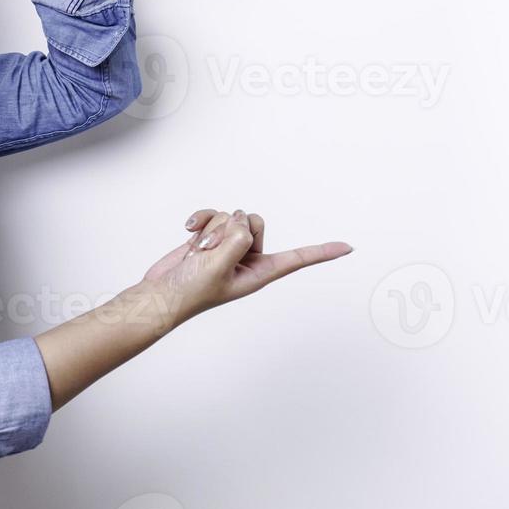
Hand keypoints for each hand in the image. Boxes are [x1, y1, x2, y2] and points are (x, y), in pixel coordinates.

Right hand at [140, 209, 352, 323]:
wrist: (160, 293)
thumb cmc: (189, 292)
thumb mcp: (219, 267)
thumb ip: (237, 240)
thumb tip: (242, 221)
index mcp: (259, 273)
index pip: (297, 259)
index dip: (322, 252)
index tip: (349, 247)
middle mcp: (247, 257)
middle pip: (256, 222)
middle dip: (232, 229)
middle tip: (212, 251)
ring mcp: (227, 246)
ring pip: (231, 216)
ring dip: (211, 229)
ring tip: (197, 252)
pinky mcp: (209, 237)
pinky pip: (213, 214)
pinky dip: (200, 220)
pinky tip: (188, 233)